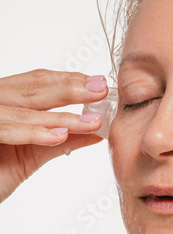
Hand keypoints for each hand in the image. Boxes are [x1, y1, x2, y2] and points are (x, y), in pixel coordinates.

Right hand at [0, 69, 107, 201]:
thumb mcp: (33, 153)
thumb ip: (63, 140)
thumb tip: (97, 131)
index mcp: (5, 100)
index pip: (38, 81)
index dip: (70, 80)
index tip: (98, 83)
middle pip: (34, 89)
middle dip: (72, 89)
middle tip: (101, 90)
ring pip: (25, 110)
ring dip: (62, 117)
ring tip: (92, 122)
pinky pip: (7, 129)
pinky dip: (34, 133)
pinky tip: (59, 136)